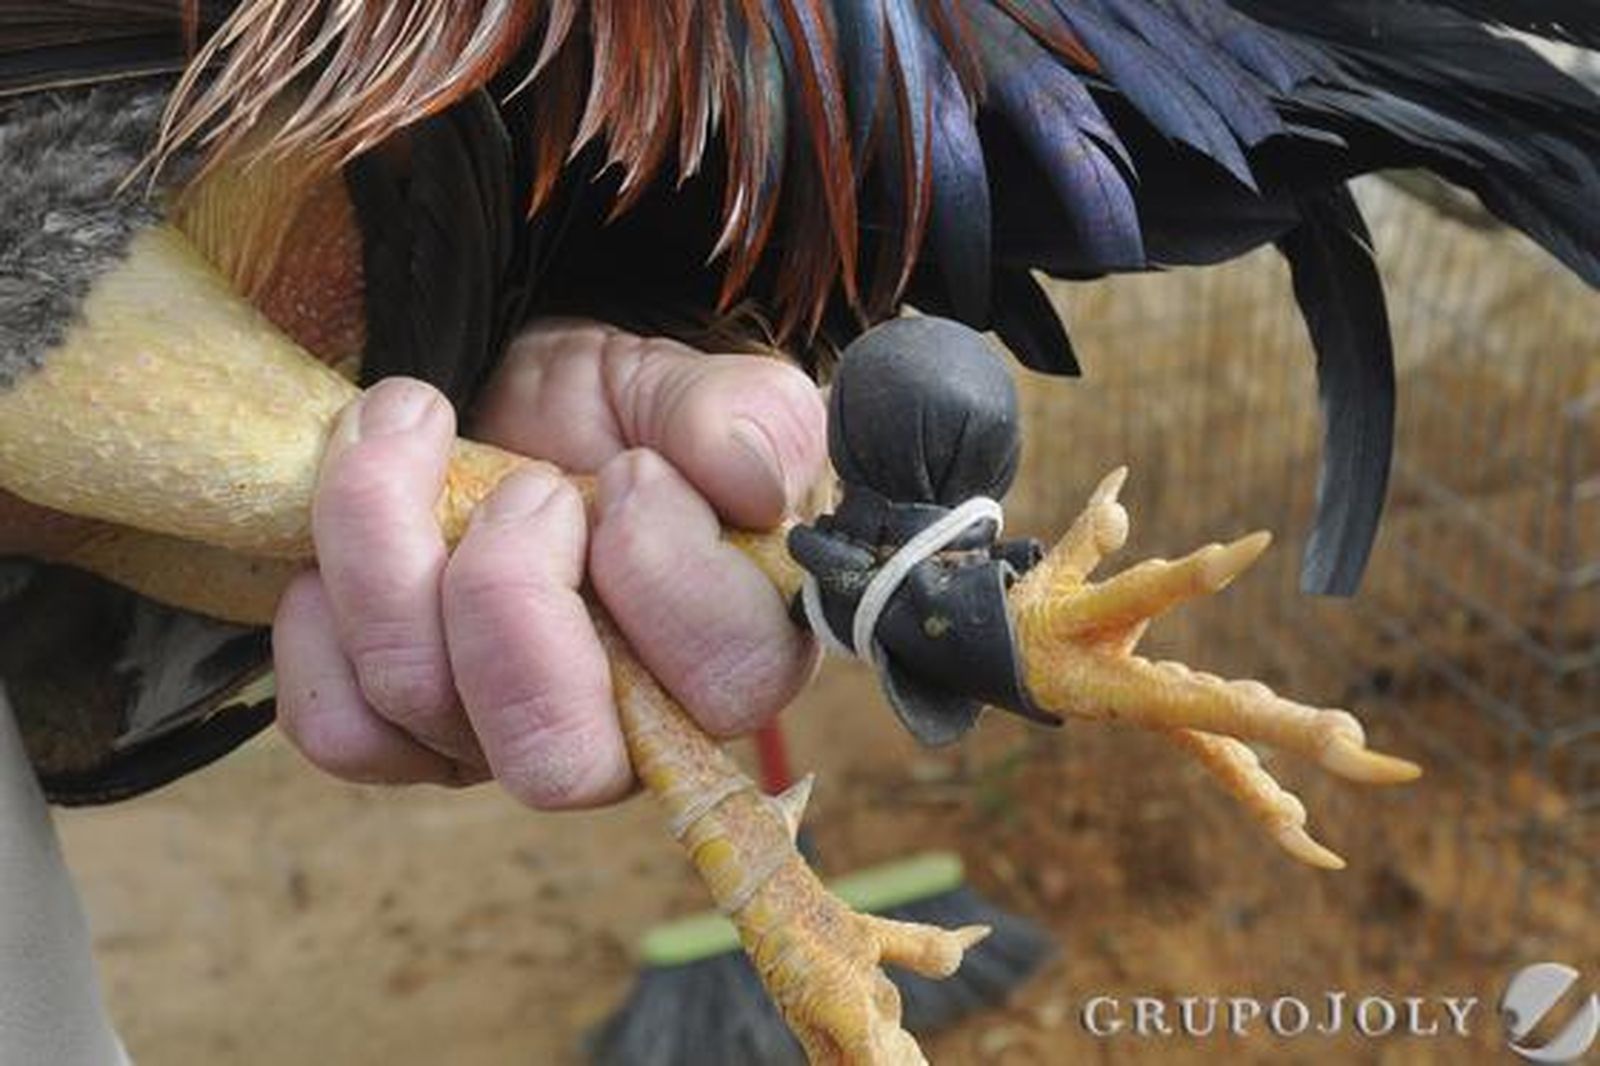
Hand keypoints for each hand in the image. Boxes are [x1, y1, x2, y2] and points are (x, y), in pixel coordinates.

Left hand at [271, 319, 826, 807]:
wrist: (514, 407)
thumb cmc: (625, 416)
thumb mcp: (695, 388)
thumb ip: (752, 417)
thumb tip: (756, 483)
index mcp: (730, 655)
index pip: (727, 683)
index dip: (664, 571)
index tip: (631, 469)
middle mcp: (621, 732)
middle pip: (556, 757)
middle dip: (509, 595)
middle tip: (522, 483)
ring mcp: (500, 743)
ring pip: (420, 707)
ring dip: (386, 545)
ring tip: (410, 428)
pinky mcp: (400, 736)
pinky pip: (338, 730)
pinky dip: (319, 624)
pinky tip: (346, 543)